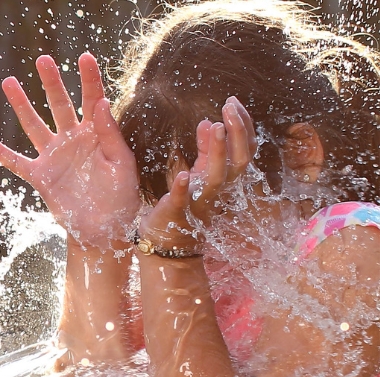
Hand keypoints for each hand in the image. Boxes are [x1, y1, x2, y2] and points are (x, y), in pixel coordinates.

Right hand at [0, 53, 140, 249]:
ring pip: (34, 126)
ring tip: (9, 83)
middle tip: (43, 60)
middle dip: (51, 83)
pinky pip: (16, 162)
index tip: (85, 57)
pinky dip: (0, 152)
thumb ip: (111, 134)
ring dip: (21, 105)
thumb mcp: (123, 164)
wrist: (104, 230)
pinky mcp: (40, 177)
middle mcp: (72, 140)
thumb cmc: (121, 198)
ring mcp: (54, 157)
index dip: (89, 78)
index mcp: (96, 134)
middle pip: (59, 105)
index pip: (92, 100)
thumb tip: (102, 101)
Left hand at [139, 97, 256, 250]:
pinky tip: (184, 173)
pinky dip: (183, 188)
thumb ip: (203, 149)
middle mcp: (216, 190)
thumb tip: (207, 122)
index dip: (242, 126)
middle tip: (230, 106)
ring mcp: (198, 201)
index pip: (243, 149)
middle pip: (239, 160)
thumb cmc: (183, 204)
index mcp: (221, 177)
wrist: (166, 241)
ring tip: (216, 126)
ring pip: (216, 178)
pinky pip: (182, 200)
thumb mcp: (197, 173)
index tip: (233, 102)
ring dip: (217, 152)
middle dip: (238, 132)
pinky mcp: (176, 212)